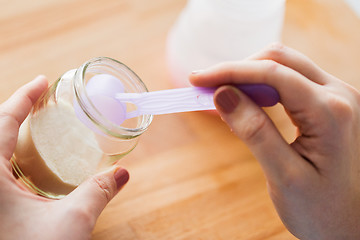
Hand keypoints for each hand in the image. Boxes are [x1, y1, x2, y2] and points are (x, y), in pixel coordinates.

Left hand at [0, 76, 128, 239]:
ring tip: (37, 125)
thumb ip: (98, 192)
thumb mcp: (71, 222)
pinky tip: (29, 165)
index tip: (42, 81)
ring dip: (12, 134)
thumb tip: (122, 174)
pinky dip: (13, 158)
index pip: (2, 122)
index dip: (23, 97)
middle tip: (42, 100)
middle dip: (16, 111)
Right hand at [190, 43, 359, 238]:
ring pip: (284, 67)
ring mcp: (336, 96)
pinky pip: (290, 81)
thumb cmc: (321, 208)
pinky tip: (245, 103)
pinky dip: (261, 87)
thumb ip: (254, 132)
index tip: (197, 79)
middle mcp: (339, 94)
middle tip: (205, 87)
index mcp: (331, 112)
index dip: (230, 71)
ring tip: (221, 98)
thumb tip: (223, 94)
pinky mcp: (328, 102)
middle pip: (279, 60)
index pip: (272, 74)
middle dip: (237, 69)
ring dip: (248, 76)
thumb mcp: (284, 175)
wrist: (348, 222)